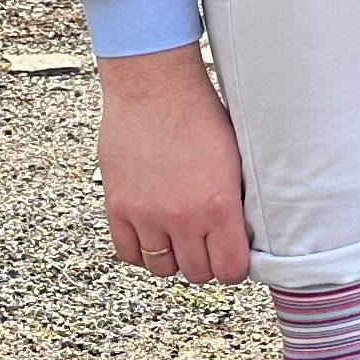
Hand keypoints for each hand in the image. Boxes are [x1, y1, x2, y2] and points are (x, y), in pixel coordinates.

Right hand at [96, 45, 250, 283]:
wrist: (154, 86)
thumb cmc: (198, 112)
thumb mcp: (235, 160)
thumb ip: (236, 202)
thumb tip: (241, 233)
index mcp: (218, 206)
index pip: (230, 270)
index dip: (233, 267)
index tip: (231, 257)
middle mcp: (182, 217)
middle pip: (195, 273)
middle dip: (204, 261)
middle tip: (205, 243)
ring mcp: (146, 215)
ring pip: (161, 267)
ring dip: (172, 257)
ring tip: (178, 235)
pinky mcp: (118, 206)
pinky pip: (128, 252)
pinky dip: (141, 250)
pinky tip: (151, 232)